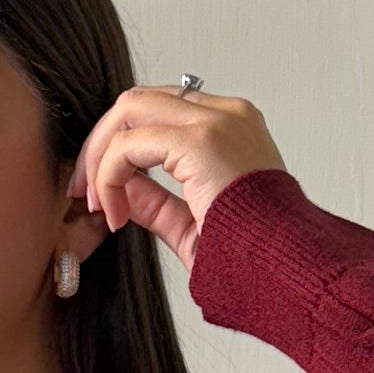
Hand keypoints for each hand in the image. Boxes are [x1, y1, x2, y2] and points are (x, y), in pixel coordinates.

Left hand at [66, 81, 285, 277]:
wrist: (289, 271)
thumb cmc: (258, 258)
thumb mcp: (194, 224)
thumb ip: (157, 202)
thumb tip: (121, 190)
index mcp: (233, 128)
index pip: (162, 111)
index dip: (124, 147)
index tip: (106, 196)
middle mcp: (227, 114)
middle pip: (140, 102)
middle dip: (102, 143)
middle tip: (84, 192)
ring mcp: (215, 121)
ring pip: (129, 110)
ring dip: (100, 156)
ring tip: (97, 204)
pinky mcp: (200, 141)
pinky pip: (130, 145)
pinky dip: (110, 176)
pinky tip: (114, 213)